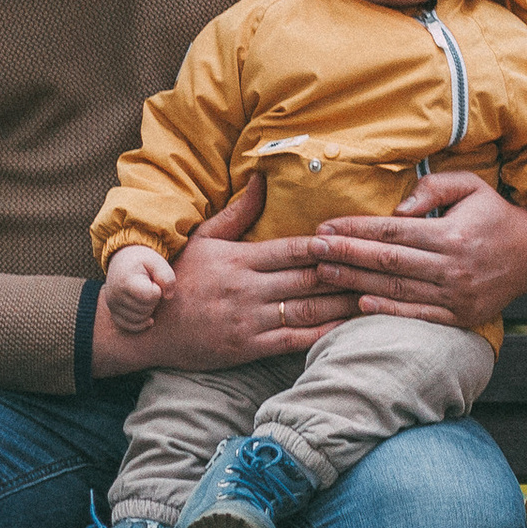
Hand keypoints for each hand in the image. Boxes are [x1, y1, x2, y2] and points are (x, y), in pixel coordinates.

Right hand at [88, 174, 353, 375]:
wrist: (146, 329)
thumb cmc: (178, 278)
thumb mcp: (203, 238)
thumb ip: (237, 212)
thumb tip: (261, 179)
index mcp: (239, 259)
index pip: (293, 249)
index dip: (327, 246)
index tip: (356, 241)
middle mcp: (246, 289)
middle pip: (308, 279)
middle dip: (346, 273)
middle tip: (380, 268)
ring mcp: (248, 320)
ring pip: (307, 310)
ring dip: (343, 303)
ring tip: (376, 294)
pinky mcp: (248, 348)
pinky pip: (294, 340)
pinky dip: (324, 334)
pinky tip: (348, 327)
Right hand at [103, 245, 175, 332]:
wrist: (123, 259)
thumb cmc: (143, 261)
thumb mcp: (157, 262)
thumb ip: (167, 277)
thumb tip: (168, 296)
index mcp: (126, 281)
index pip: (151, 296)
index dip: (158, 290)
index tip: (153, 280)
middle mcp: (116, 295)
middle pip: (146, 309)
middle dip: (153, 299)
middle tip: (149, 286)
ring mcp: (113, 305)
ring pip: (139, 319)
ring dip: (148, 309)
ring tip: (144, 294)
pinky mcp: (113, 312)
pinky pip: (128, 326)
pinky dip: (140, 324)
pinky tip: (149, 319)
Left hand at [309, 172, 526, 325]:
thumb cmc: (494, 214)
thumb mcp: (470, 186)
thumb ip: (433, 188)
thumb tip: (398, 207)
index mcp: (451, 234)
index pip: (392, 231)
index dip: (355, 229)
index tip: (324, 227)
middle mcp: (452, 267)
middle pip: (387, 262)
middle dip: (345, 255)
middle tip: (312, 250)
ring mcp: (456, 296)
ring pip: (396, 289)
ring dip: (355, 282)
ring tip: (323, 274)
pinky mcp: (460, 317)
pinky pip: (417, 314)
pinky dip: (387, 310)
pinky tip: (359, 303)